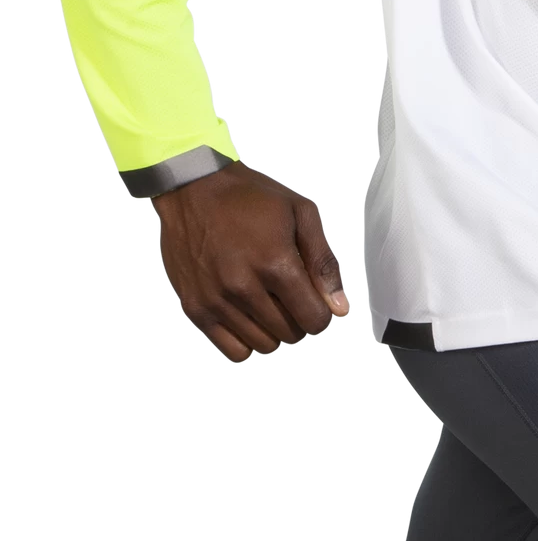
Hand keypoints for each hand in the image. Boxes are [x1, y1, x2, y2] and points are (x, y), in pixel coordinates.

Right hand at [151, 161, 348, 362]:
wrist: (194, 189)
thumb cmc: (252, 197)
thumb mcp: (301, 213)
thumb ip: (323, 262)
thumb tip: (339, 309)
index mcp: (276, 263)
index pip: (315, 320)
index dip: (322, 311)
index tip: (314, 295)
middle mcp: (244, 288)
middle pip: (292, 334)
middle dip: (300, 317)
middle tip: (289, 291)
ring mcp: (217, 301)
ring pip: (265, 345)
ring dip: (274, 328)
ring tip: (267, 298)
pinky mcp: (195, 309)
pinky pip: (234, 351)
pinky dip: (248, 338)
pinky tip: (248, 313)